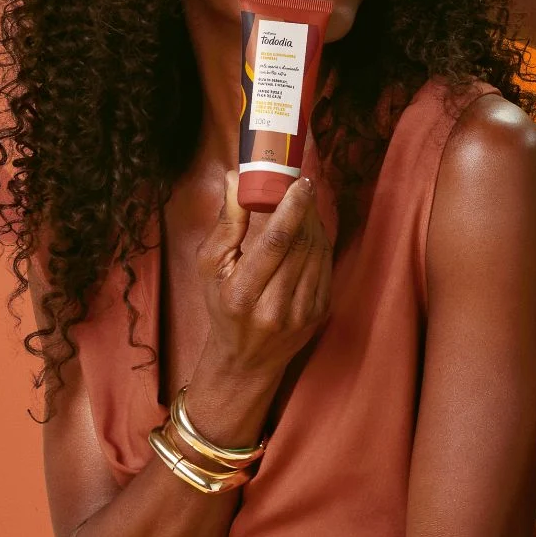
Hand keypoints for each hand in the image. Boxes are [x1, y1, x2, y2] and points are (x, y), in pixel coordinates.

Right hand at [196, 171, 333, 379]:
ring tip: (302, 207)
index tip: (301, 183)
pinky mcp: (320, 313)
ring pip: (318, 252)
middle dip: (304, 209)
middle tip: (301, 185)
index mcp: (242, 294)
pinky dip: (320, 243)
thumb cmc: (222, 305)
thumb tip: (236, 178)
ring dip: (313, 223)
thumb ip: (226, 222)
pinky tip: (308, 232)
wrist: (246, 358)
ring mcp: (302, 312)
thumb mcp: (209, 266)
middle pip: (301, 244)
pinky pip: (326, 265)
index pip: (276, 243)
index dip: (292, 208)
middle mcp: (275, 307)